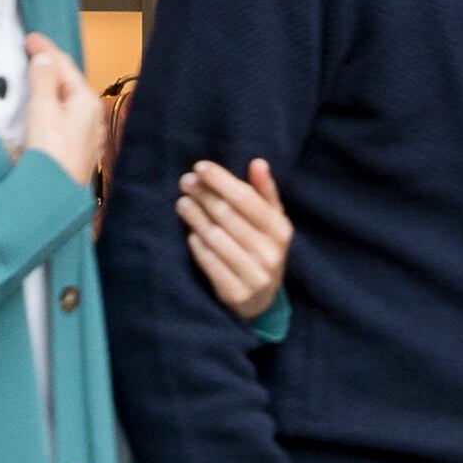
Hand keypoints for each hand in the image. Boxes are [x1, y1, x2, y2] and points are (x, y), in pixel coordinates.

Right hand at [21, 39, 102, 186]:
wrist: (55, 196)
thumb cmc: (53, 156)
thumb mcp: (43, 109)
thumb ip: (44, 81)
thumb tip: (45, 59)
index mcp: (86, 101)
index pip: (65, 66)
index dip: (46, 50)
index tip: (31, 38)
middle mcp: (91, 117)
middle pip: (68, 83)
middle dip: (51, 67)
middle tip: (33, 53)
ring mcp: (85, 135)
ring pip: (66, 102)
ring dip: (50, 88)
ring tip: (35, 77)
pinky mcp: (75, 151)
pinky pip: (63, 119)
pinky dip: (51, 108)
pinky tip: (42, 110)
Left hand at [179, 158, 292, 320]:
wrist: (262, 300)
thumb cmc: (262, 248)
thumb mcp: (271, 221)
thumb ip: (265, 192)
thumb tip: (258, 163)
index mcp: (280, 230)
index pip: (247, 198)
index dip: (221, 180)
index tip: (200, 167)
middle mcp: (270, 253)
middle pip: (228, 215)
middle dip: (204, 195)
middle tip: (185, 181)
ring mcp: (254, 275)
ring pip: (215, 237)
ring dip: (195, 216)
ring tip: (182, 202)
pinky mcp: (235, 293)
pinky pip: (209, 262)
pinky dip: (197, 245)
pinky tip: (190, 233)